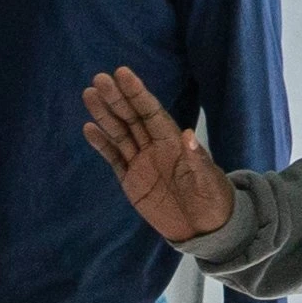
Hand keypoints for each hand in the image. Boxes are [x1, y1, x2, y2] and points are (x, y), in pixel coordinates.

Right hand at [79, 68, 234, 244]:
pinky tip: (89, 128)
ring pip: (119, 133)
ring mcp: (142, 162)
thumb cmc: (212, 201)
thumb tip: (187, 133)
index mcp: (173, 142)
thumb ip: (196, 159)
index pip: (151, 112)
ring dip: (104, 115)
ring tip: (89, 94)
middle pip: (131, 118)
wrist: (204, 228)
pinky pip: (114, 158)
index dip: (136, 93)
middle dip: (116, 98)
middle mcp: (155, 147)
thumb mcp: (207, 181)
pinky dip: (101, 143)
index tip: (122, 73)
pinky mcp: (132, 180)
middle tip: (98, 79)